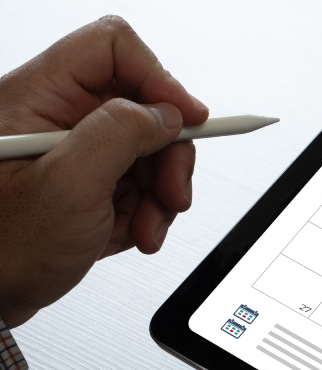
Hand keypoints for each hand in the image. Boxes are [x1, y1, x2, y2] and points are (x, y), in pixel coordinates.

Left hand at [0, 16, 208, 326]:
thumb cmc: (1, 252)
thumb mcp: (67, 189)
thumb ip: (120, 135)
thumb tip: (166, 113)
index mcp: (34, 99)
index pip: (111, 49)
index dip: (157, 78)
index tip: (187, 120)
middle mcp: (53, 117)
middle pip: (141, 104)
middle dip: (167, 154)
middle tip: (173, 193)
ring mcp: (70, 151)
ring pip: (147, 147)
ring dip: (160, 191)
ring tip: (147, 226)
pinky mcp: (85, 182)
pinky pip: (139, 181)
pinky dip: (148, 210)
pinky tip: (132, 232)